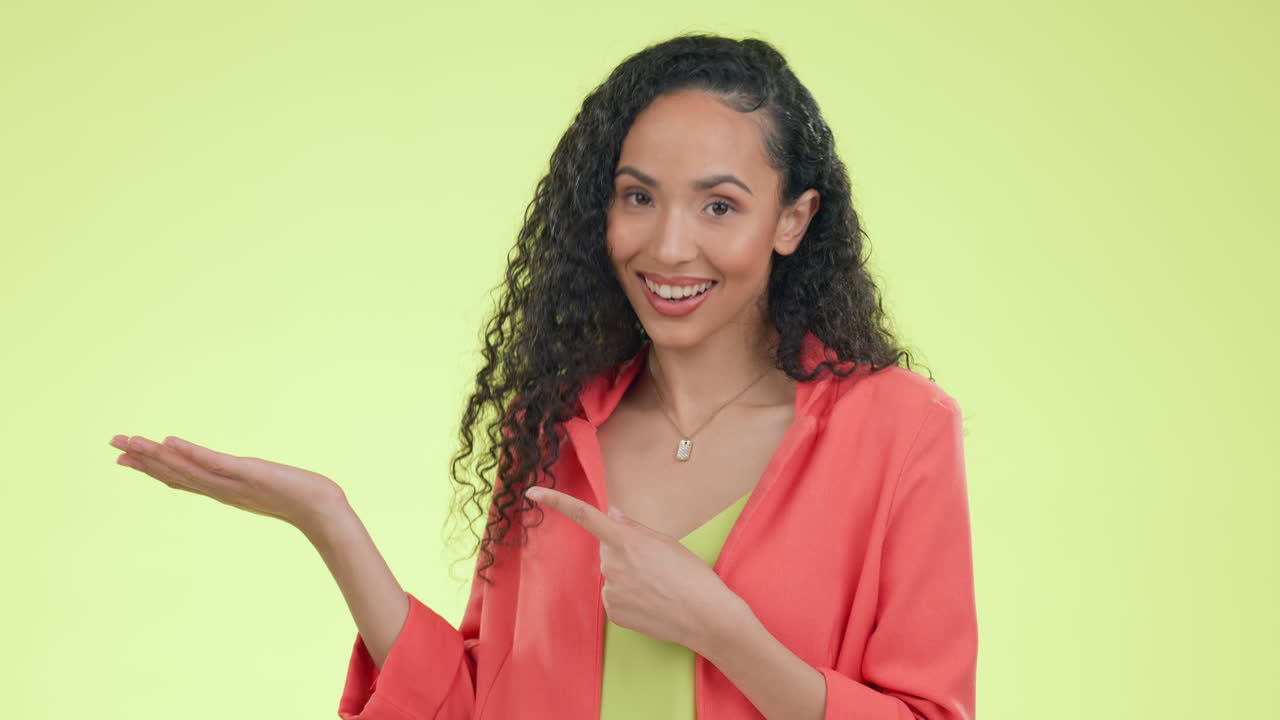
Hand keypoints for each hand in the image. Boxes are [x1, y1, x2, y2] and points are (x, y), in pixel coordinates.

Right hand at [109, 434, 347, 531]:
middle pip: (174, 473)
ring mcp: (232, 483)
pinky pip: (214, 462)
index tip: (125, 458)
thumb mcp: (265, 487)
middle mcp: (221, 489)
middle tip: (113, 443)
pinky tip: (170, 441)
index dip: (151, 468)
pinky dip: (190, 452)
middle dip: (143, 459)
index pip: (180, 479)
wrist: (322, 512)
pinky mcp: (248, 473)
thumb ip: (248, 482)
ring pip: (186, 468)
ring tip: (131, 440)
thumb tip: (241, 475)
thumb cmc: (300, 499)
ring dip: (156, 454)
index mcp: (222, 491)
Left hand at [526, 486, 746, 653]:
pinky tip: (652, 603)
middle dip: (626, 553)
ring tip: (659, 587)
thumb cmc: (693, 576)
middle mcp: (612, 564)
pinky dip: (630, 598)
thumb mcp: (667, 543)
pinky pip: (615, 597)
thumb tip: (612, 515)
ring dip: (629, 577)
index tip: (532, 493)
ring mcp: (610, 590)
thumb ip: (634, 528)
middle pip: (609, 551)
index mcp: (626, 541)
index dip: (556, 502)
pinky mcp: (613, 612)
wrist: (707, 617)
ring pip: (613, 576)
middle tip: (656, 566)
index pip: (585, 516)